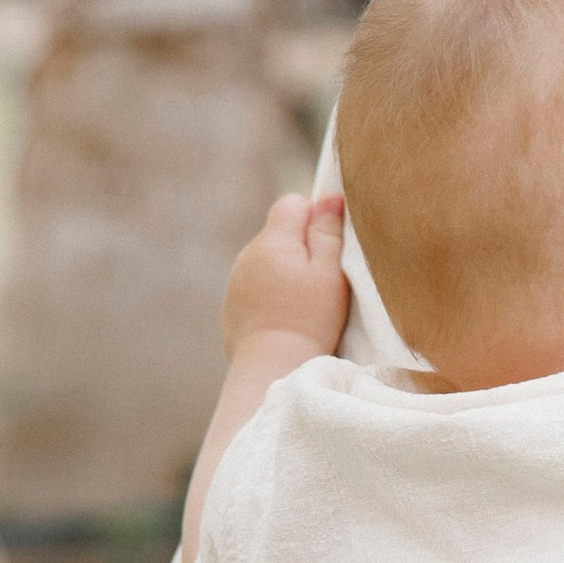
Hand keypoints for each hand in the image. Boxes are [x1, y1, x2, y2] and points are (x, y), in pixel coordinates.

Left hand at [223, 191, 348, 361]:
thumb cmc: (309, 319)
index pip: (292, 203)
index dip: (315, 218)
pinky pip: (257, 283)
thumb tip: (329, 197)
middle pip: (279, 232)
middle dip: (301, 247)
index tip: (329, 247)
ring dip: (286, 271)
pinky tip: (285, 315)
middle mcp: (249, 253)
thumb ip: (327, 232)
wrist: (272, 365)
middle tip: (320, 280)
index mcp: (273, 240)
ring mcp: (237, 278)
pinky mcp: (233, 303)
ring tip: (302, 302)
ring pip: (268, 259)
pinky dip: (272, 292)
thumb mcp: (329, 273)